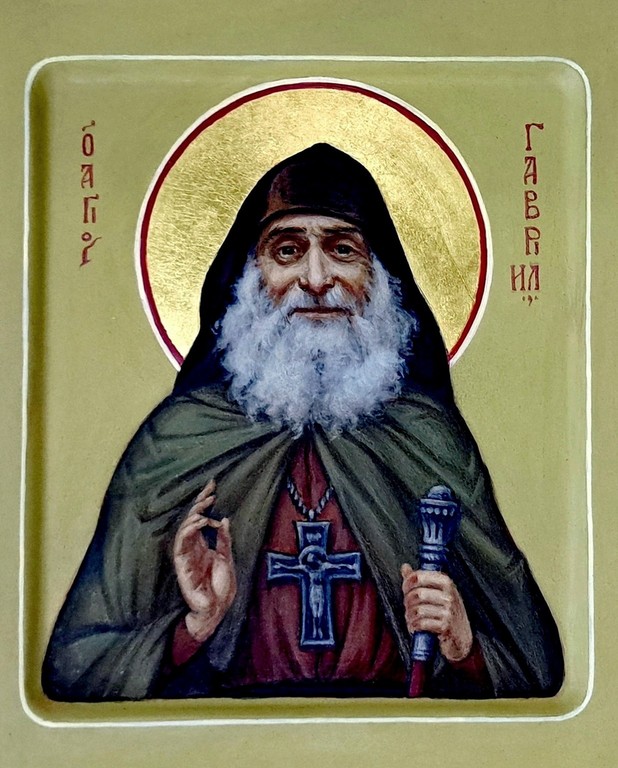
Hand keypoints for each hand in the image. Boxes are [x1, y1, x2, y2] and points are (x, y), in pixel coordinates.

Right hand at [173, 480, 236, 642]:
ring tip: (206, 508)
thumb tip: (222, 519)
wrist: (217, 609)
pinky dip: (188, 530)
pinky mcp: (182, 564)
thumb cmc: (221, 587)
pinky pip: (180, 543)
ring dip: (194, 515)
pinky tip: (198, 522)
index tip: (212, 485)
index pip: (201, 518)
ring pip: (184, 529)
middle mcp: (193, 547)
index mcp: (203, 545)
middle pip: (191, 519)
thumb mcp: (227, 558)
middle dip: (199, 503)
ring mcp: (186, 555)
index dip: (204, 501)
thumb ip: (223, 539)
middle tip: (211, 492)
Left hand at [401, 564, 472, 662]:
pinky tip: (415, 626)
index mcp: (446, 582)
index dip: (407, 583)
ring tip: (411, 619)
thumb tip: (405, 567)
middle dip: (408, 602)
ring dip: (410, 616)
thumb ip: (420, 579)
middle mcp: (449, 595)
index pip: (419, 576)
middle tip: (408, 607)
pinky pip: (422, 623)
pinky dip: (414, 626)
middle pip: (417, 594)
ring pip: (418, 609)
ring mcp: (448, 611)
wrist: (461, 638)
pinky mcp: (445, 626)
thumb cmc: (446, 612)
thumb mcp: (436, 592)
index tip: (405, 590)